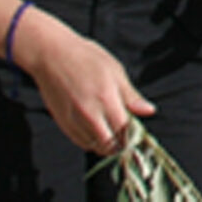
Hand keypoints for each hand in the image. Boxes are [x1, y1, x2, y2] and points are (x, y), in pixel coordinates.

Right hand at [14, 11, 155, 155]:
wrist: (51, 55)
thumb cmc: (86, 58)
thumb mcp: (115, 71)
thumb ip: (131, 96)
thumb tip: (149, 111)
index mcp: (107, 99)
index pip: (125, 131)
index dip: (134, 135)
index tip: (137, 133)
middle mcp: (89, 114)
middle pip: (110, 145)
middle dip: (120, 144)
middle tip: (125, 135)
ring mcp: (74, 120)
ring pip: (95, 146)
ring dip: (105, 144)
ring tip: (111, 131)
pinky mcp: (62, 123)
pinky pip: (80, 142)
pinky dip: (91, 141)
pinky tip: (96, 129)